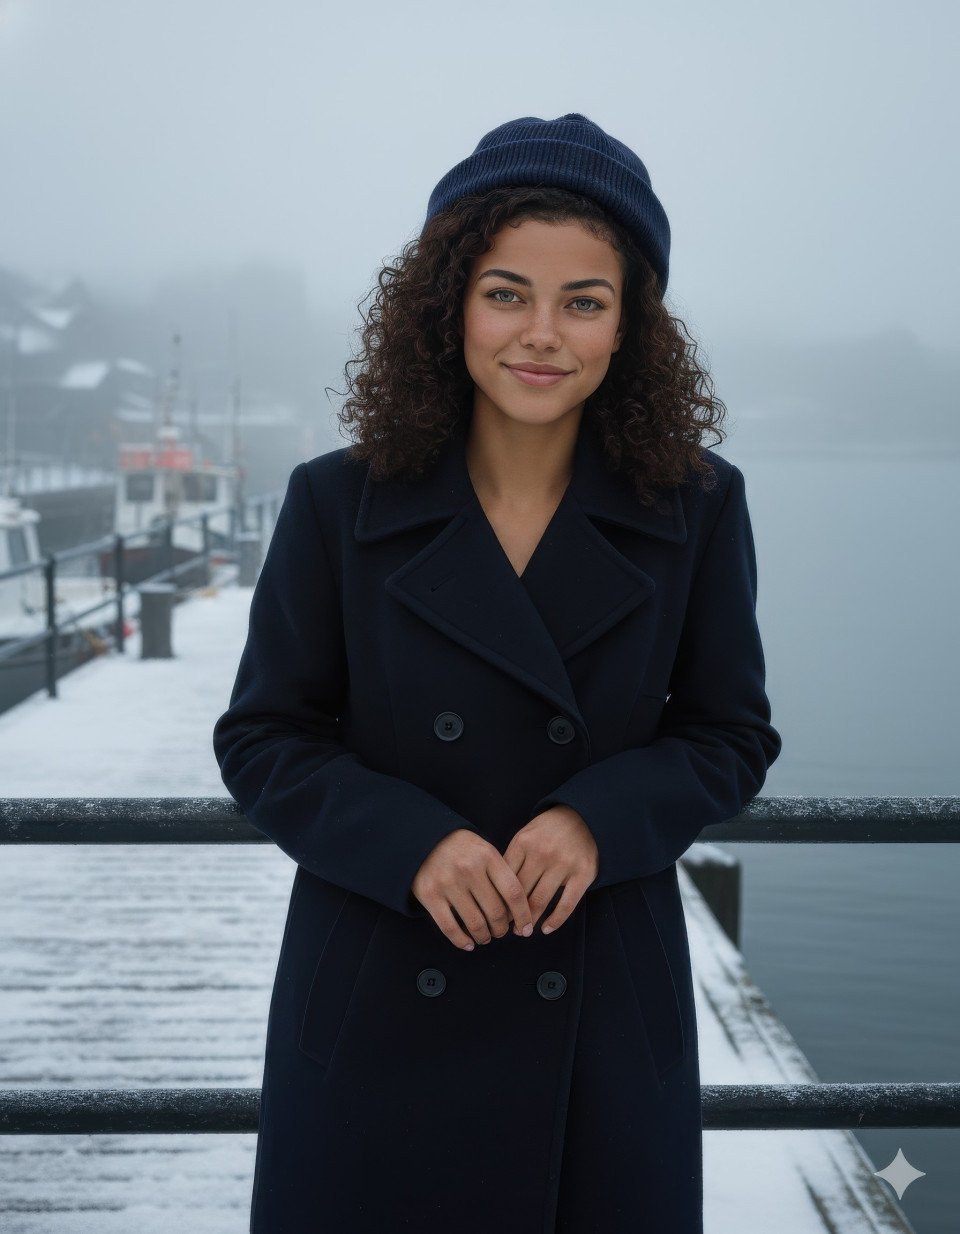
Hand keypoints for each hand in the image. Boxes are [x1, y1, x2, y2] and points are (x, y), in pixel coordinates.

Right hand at [411, 828, 534, 950]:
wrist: (423, 839)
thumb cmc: (461, 849)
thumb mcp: (484, 850)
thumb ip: (501, 874)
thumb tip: (518, 910)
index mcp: (488, 856)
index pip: (513, 892)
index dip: (523, 915)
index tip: (526, 928)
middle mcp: (469, 869)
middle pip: (496, 911)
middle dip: (501, 929)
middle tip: (500, 932)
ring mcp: (448, 882)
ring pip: (475, 923)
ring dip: (484, 936)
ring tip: (485, 937)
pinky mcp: (430, 895)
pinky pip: (450, 927)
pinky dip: (461, 941)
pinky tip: (468, 943)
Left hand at [502, 805, 598, 935]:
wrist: (583, 816)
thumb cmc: (548, 830)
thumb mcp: (526, 835)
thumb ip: (512, 858)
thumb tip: (495, 890)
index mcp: (523, 843)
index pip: (504, 878)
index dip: (497, 899)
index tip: (494, 912)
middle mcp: (542, 853)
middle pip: (519, 892)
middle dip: (511, 914)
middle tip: (506, 927)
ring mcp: (563, 864)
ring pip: (540, 901)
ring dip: (529, 921)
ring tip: (523, 930)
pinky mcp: (583, 874)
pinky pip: (566, 904)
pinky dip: (555, 921)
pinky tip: (546, 929)